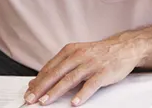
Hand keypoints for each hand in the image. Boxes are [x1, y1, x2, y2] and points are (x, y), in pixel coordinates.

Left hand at [24, 37, 144, 105]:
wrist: (122, 48)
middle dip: (41, 87)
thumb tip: (42, 78)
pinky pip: (91, 85)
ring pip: (69, 79)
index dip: (38, 80)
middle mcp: (78, 56)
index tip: (29, 90)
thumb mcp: (77, 54)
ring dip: (56, 91)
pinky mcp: (103, 73)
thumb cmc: (97, 53)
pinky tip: (75, 102)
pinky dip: (82, 94)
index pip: (49, 67)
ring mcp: (90, 64)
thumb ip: (62, 65)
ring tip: (45, 101)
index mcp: (69, 51)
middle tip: (31, 98)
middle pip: (56, 73)